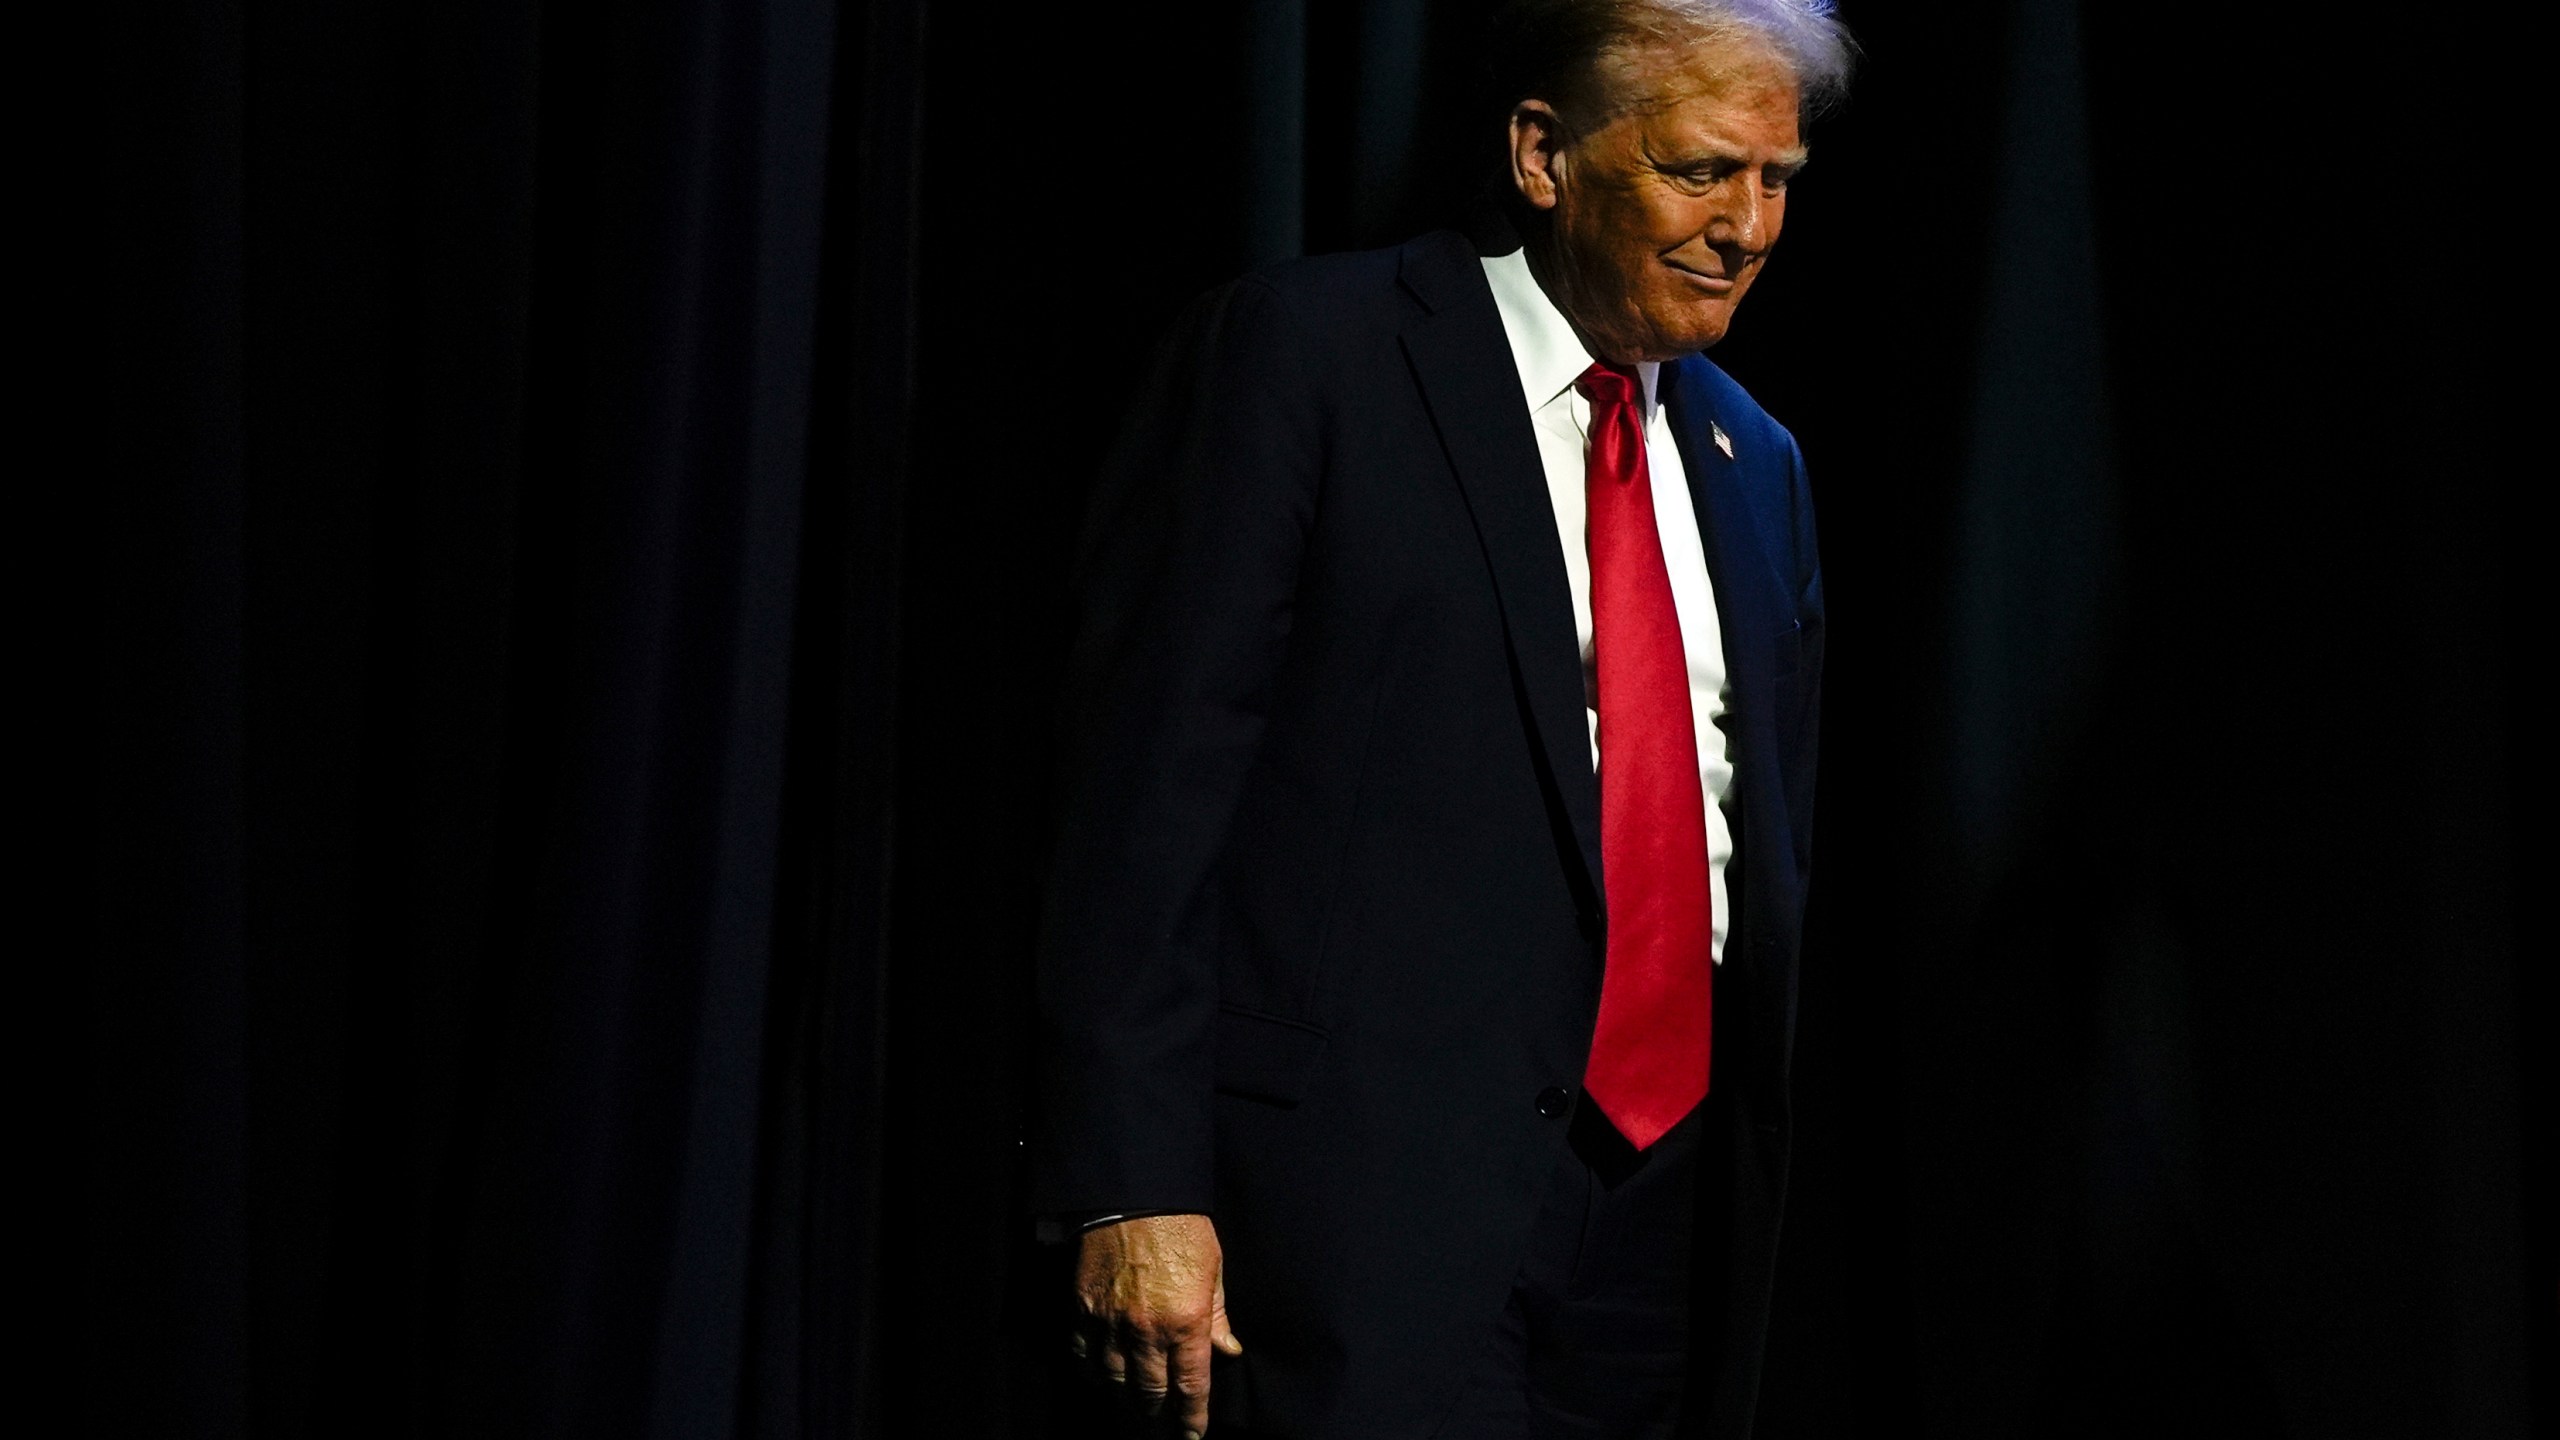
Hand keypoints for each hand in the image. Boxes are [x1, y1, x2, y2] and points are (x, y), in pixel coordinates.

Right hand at [1071, 1213, 1243, 1436]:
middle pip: (1150, 1392)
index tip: (1192, 1434)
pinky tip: (1100, 1376)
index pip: (1191, 1386)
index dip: (1192, 1417)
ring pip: (1115, 1381)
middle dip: (1159, 1411)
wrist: (1135, 1193)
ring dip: (1126, 1396)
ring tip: (1134, 1402)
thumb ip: (1218, 1315)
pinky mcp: (1083, 1308)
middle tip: (1163, 1417)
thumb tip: (1228, 1351)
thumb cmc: (1182, 1227)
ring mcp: (1111, 1322)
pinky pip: (1083, 1354)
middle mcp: (1148, 1330)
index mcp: (1186, 1321)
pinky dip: (1092, 1371)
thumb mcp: (1213, 1269)